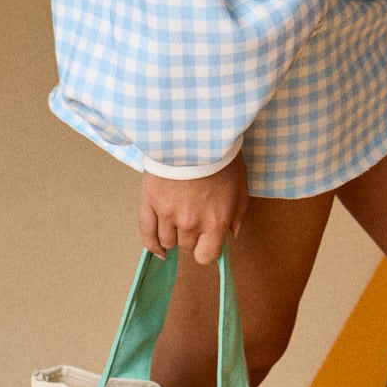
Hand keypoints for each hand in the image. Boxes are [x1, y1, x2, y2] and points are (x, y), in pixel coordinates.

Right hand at [138, 151, 248, 265]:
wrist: (194, 131)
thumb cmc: (221, 155)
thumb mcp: (240, 184)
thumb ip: (237, 213)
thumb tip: (231, 233)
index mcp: (215, 222)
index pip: (206, 256)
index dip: (206, 249)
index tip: (206, 240)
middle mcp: (191, 223)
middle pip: (186, 246)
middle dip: (191, 235)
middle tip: (193, 217)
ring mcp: (167, 214)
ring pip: (167, 240)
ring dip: (172, 234)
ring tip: (176, 220)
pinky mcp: (149, 201)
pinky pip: (146, 232)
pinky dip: (151, 243)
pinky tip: (157, 247)